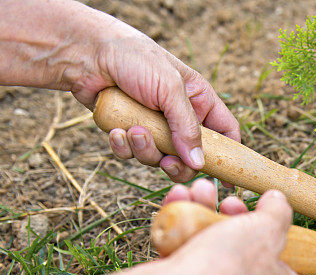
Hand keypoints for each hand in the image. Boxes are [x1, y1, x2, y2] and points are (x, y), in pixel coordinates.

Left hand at [72, 27, 239, 182]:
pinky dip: (123, 147)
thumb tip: (199, 163)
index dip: (228, 155)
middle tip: (167, 163)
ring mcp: (153, 126)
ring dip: (145, 150)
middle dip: (177, 163)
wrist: (86, 53)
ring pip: (158, 158)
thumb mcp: (169, 89)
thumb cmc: (134, 59)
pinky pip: (131, 154)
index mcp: (198, 101)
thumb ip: (187, 127)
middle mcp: (178, 116)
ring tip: (133, 131)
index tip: (227, 180)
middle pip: (190, 157)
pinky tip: (115, 130)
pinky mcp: (127, 132)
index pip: (225, 132)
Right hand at [158, 180, 308, 274]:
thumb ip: (278, 212)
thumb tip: (278, 200)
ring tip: (201, 191)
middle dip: (238, 218)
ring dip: (207, 212)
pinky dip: (181, 225)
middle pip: (250, 253)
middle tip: (230, 202)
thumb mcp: (268, 228)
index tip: (277, 229)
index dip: (290, 253)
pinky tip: (178, 199)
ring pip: (214, 247)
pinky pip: (186, 252)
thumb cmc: (231, 266)